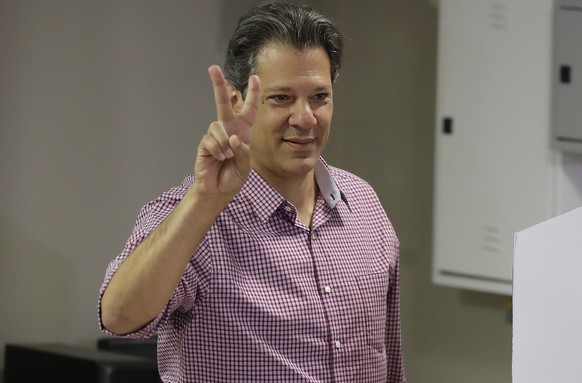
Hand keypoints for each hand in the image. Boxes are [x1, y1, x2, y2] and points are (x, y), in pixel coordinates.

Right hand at [194, 65, 259, 196]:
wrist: (218, 190)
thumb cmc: (233, 177)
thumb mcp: (245, 165)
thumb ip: (243, 151)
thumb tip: (232, 138)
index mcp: (242, 132)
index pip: (249, 109)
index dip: (252, 94)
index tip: (255, 77)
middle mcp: (228, 129)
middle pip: (223, 103)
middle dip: (218, 85)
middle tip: (213, 68)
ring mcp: (215, 135)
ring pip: (218, 126)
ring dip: (224, 143)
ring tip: (225, 157)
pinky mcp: (204, 143)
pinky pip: (211, 140)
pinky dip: (217, 150)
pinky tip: (218, 158)